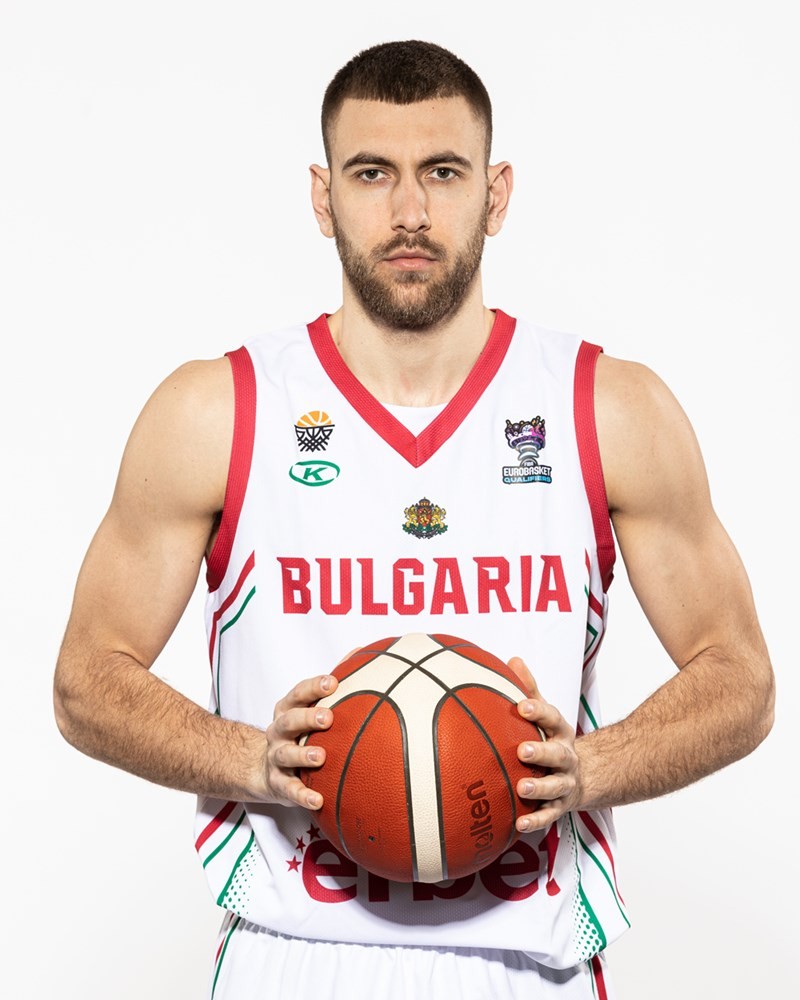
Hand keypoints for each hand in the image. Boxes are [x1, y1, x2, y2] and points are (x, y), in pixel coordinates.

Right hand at [262, 673, 337, 809]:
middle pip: (289, 721)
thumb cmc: (299, 731)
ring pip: (285, 754)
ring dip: (302, 755)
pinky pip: (288, 789)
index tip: (332, 682)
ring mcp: (276, 757)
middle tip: (328, 717)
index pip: (298, 694)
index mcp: (288, 710)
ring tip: (321, 756)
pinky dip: (302, 795)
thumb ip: (332, 683)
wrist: (265, 768)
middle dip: (307, 718)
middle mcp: (279, 731)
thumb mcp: (309, 706)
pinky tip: (318, 800)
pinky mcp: (278, 783)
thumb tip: (362, 651)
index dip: (313, 687)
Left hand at [508, 657, 581, 832]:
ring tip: (521, 788)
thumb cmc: (552, 740)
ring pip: (554, 787)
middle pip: (557, 754)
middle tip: (522, 750)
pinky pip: (548, 816)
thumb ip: (529, 690)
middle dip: (541, 752)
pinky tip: (518, 824)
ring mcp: (564, 783)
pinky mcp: (560, 806)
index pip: (552, 718)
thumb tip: (512, 660)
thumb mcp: (545, 715)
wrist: (584, 776)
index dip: (538, 710)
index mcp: (560, 732)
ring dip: (538, 788)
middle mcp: (566, 757)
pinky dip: (535, 821)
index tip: (522, 705)